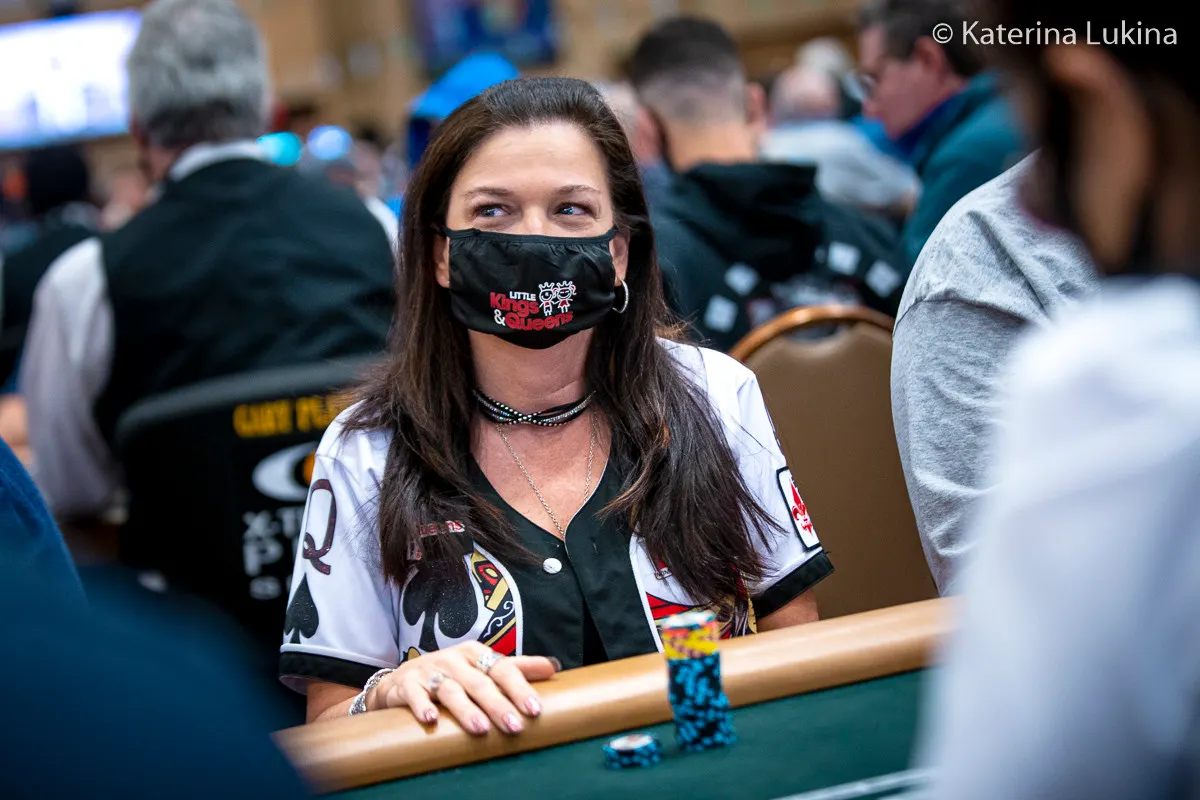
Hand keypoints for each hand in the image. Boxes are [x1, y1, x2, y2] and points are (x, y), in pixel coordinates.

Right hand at [368, 642, 558, 734]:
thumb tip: (553, 667)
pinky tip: (432, 721)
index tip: (534, 710)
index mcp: (475, 653)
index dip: (519, 688)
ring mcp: (429, 670)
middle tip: (515, 726)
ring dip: (466, 709)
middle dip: (498, 705)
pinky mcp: (407, 684)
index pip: (502, 669)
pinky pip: (415, 695)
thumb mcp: (482, 667)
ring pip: (450, 690)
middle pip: (479, 683)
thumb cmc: (451, 675)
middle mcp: (454, 659)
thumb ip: (516, 668)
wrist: (400, 681)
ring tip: (481, 729)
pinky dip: (422, 706)